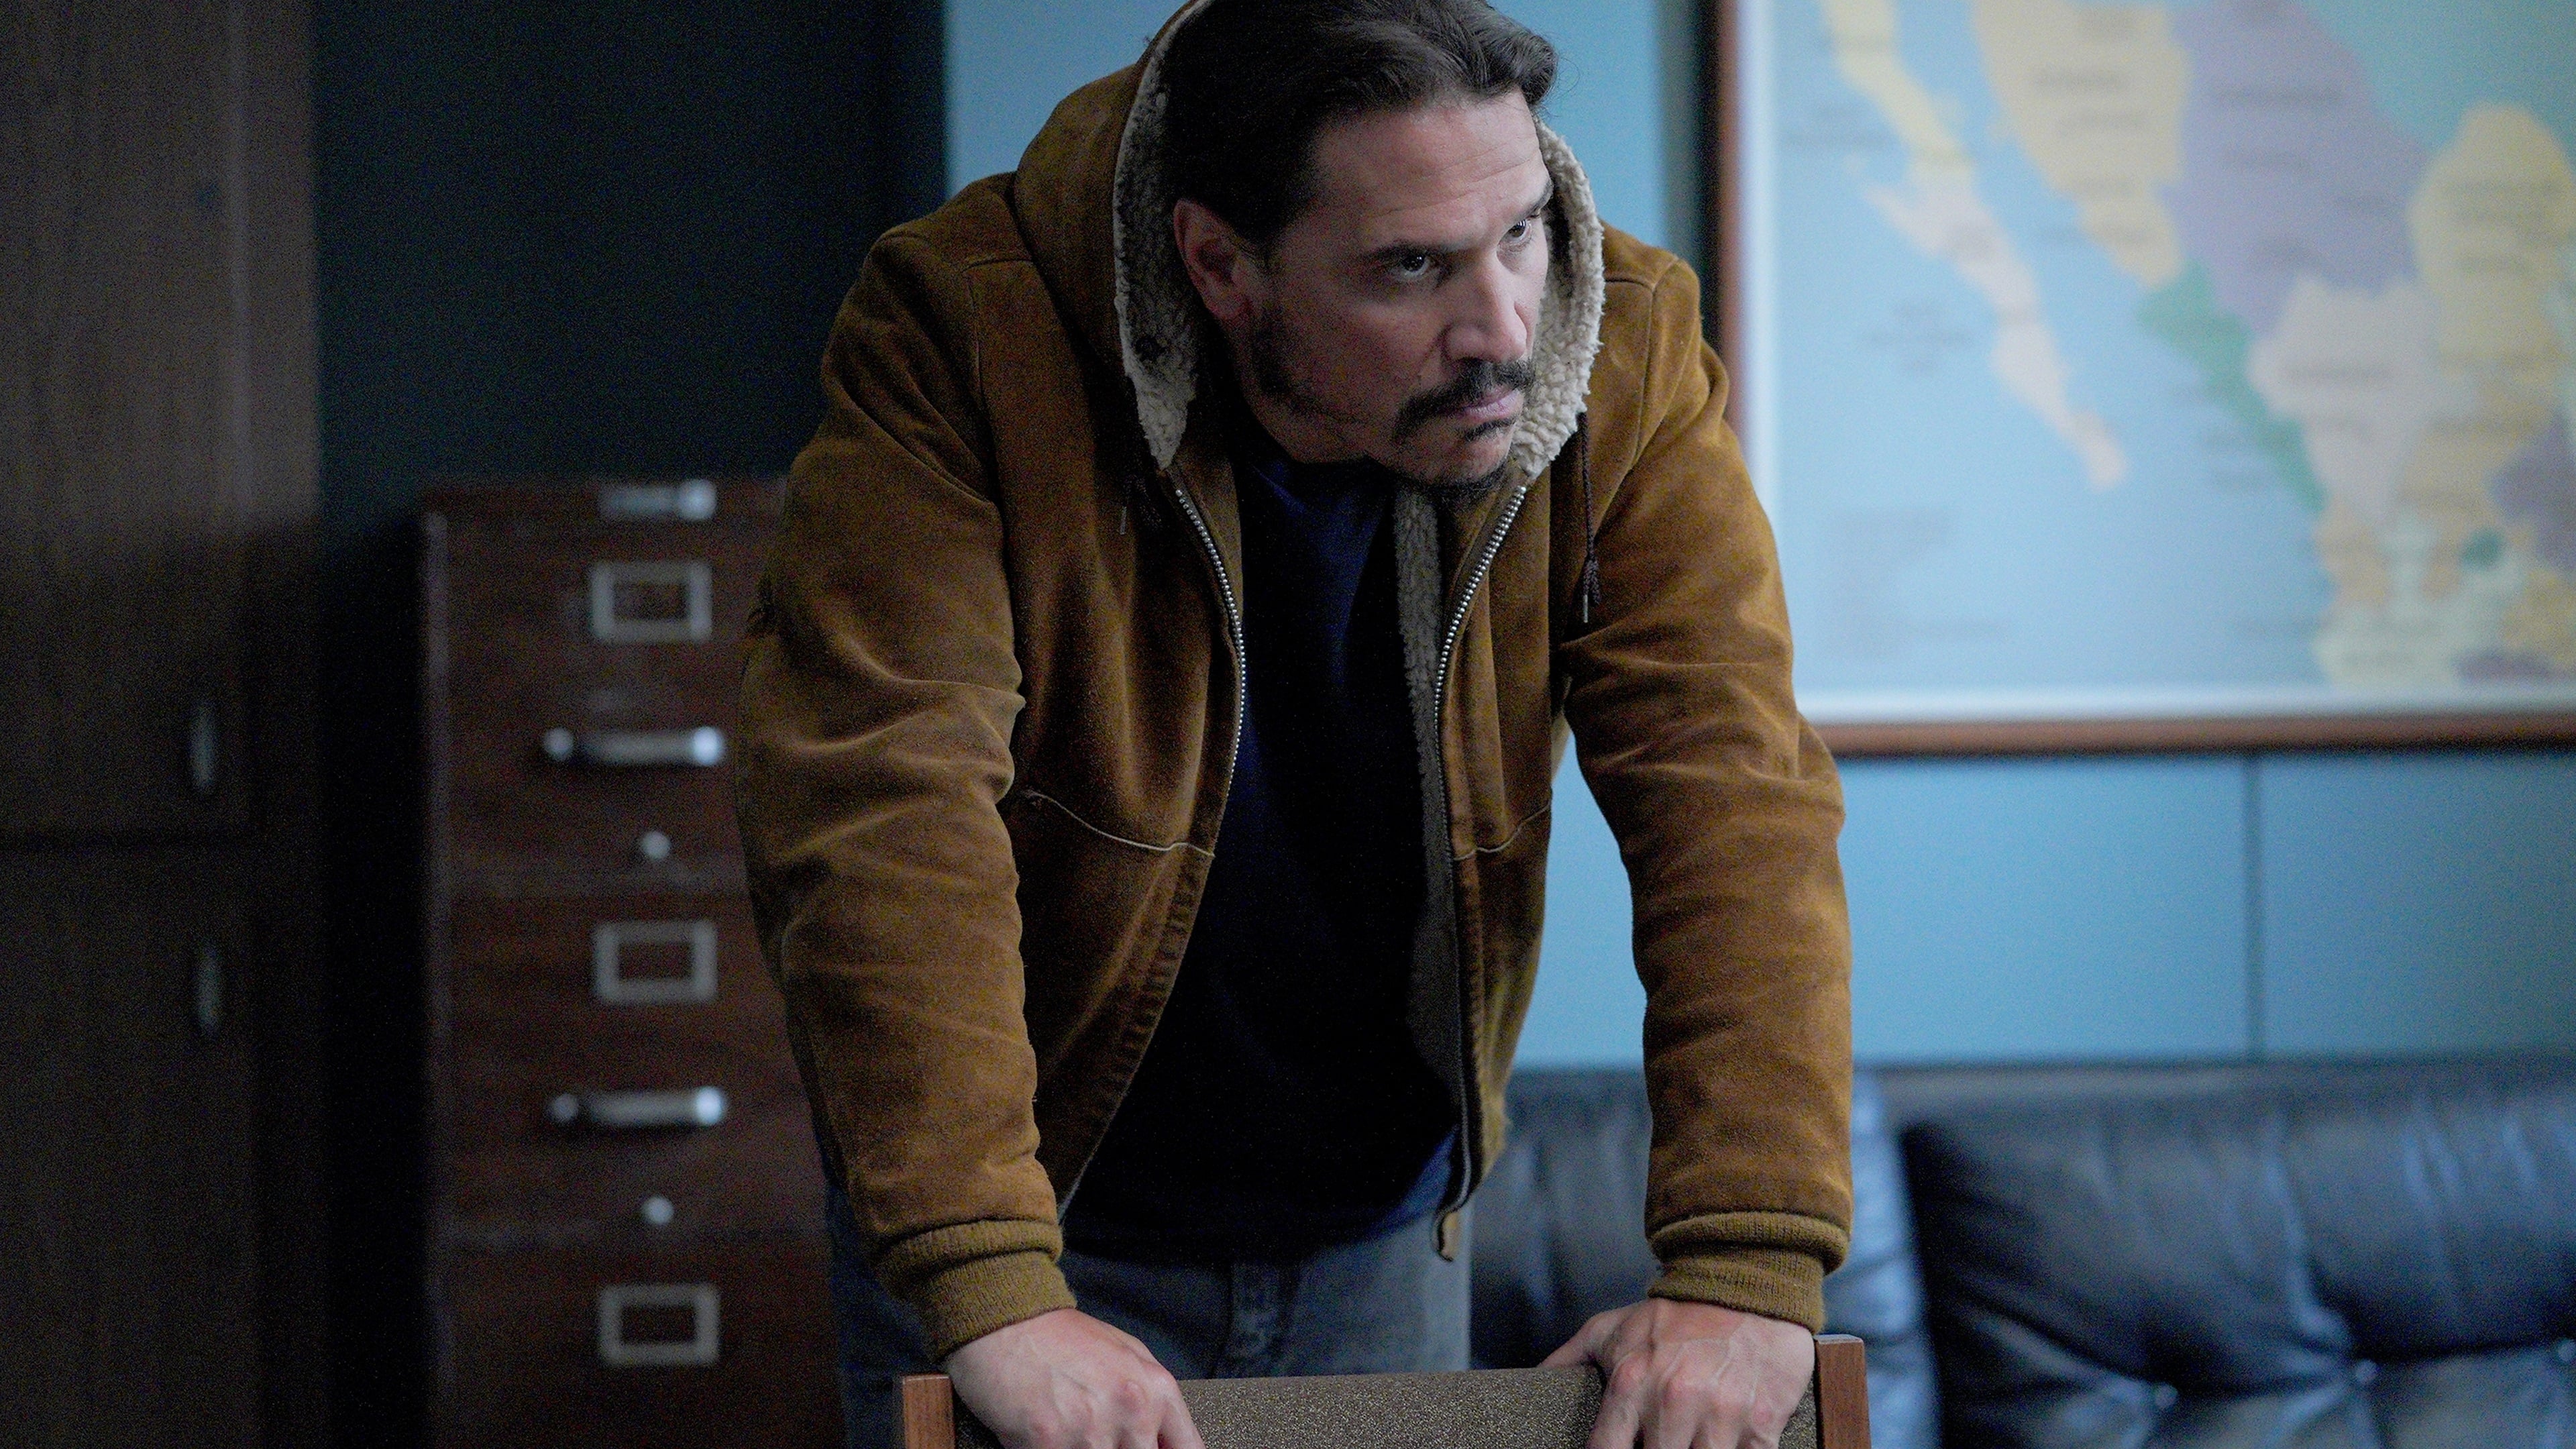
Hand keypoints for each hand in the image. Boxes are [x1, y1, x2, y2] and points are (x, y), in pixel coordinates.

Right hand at [944, 1308, 1204, 1448]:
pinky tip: (1045, 1434)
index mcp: (1156, 1390)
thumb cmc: (1064, 1338)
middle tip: (1094, 1435)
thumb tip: (1167, 1441)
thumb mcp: (1128, 1353)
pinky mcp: (1048, 1442)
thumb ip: (1154, 1400)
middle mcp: (1131, 1410)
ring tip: (1069, 1430)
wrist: (1006, 1321)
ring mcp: (1090, 1430)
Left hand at [1542, 1299, 1814, 1448]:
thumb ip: (1569, 1359)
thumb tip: (1535, 1380)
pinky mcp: (1762, 1424)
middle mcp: (1673, 1402)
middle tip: (1659, 1440)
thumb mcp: (1612, 1328)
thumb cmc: (1675, 1314)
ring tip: (1690, 1439)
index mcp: (1631, 1383)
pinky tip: (1725, 1441)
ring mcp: (1721, 1416)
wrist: (1747, 1283)